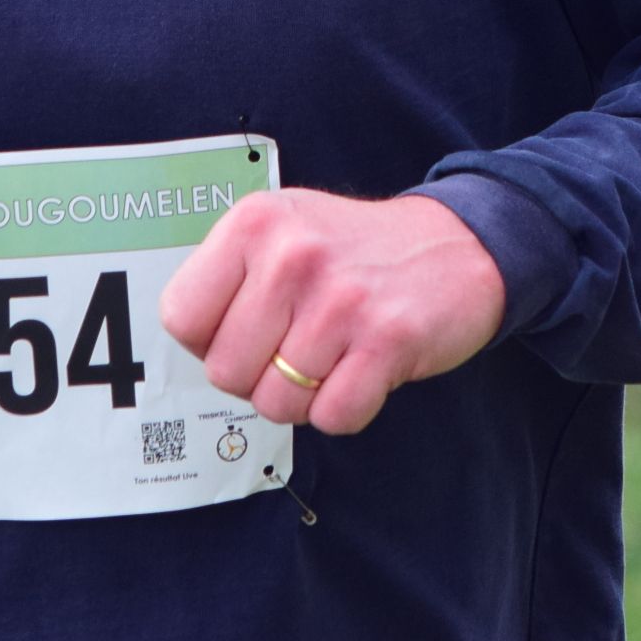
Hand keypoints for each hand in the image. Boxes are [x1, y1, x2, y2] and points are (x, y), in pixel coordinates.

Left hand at [157, 189, 506, 434]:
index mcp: (255, 223)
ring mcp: (341, 299)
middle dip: (258, 377)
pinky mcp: (388, 339)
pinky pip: (332, 417)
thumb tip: (195, 345)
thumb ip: (232, 277)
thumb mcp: (285, 229)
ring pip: (276, 403)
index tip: (246, 331)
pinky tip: (363, 371)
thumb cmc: (357, 251)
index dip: (210, 341)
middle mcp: (292, 255)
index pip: (182, 317)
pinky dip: (346, 410)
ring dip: (304, 398)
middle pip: (225, 371)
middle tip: (297, 349)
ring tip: (333, 357)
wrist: (459, 246)